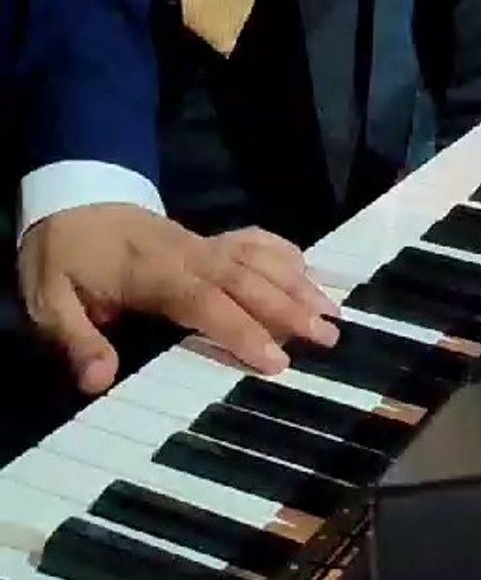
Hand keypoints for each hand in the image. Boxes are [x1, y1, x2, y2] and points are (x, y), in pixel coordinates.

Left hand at [18, 206, 339, 396]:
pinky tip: (309, 272)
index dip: (241, 328)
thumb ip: (76, 339)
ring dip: (298, 283)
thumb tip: (100, 381)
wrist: (72, 198)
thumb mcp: (47, 301)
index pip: (204, 300)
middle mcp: (189, 253)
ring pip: (258, 258)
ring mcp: (202, 241)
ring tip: (334, 313)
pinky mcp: (208, 238)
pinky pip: (254, 239)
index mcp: (152, 271)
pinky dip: (285, 253)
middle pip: (246, 277)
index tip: (277, 360)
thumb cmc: (64, 258)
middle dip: (289, 307)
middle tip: (329, 337)